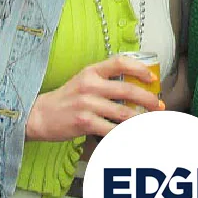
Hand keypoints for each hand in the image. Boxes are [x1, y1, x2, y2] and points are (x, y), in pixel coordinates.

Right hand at [25, 55, 163, 140]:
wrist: (40, 115)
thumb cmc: (66, 99)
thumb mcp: (84, 81)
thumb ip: (105, 81)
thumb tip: (134, 87)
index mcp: (91, 71)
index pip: (120, 62)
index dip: (140, 69)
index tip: (152, 78)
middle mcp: (90, 85)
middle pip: (128, 90)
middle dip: (148, 99)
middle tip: (158, 106)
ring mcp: (87, 104)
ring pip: (124, 113)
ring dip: (141, 119)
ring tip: (149, 122)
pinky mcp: (84, 123)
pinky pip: (112, 129)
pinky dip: (125, 134)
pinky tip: (132, 135)